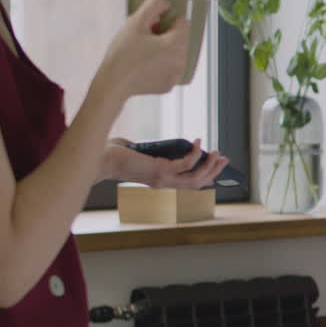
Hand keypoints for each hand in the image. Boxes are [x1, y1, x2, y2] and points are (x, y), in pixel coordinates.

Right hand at [93, 0, 189, 99]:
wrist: (113, 83)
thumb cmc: (123, 52)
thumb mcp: (135, 22)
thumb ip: (152, 6)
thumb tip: (165, 3)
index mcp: (176, 44)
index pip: (182, 23)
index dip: (167, 19)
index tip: (151, 24)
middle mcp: (181, 61)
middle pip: (180, 39)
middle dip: (166, 34)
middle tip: (145, 37)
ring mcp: (176, 76)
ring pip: (175, 54)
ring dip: (165, 48)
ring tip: (144, 50)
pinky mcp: (169, 86)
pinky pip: (169, 68)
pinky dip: (161, 63)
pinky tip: (145, 63)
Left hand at [101, 137, 228, 188]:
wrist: (100, 157)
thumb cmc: (116, 153)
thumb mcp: (142, 153)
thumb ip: (156, 152)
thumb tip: (172, 145)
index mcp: (160, 183)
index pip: (188, 185)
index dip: (205, 177)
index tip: (216, 168)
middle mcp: (164, 185)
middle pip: (197, 183)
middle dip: (213, 172)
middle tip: (224, 159)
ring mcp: (163, 180)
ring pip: (195, 178)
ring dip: (210, 166)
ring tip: (217, 152)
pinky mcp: (160, 170)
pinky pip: (185, 164)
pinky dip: (195, 153)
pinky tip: (197, 142)